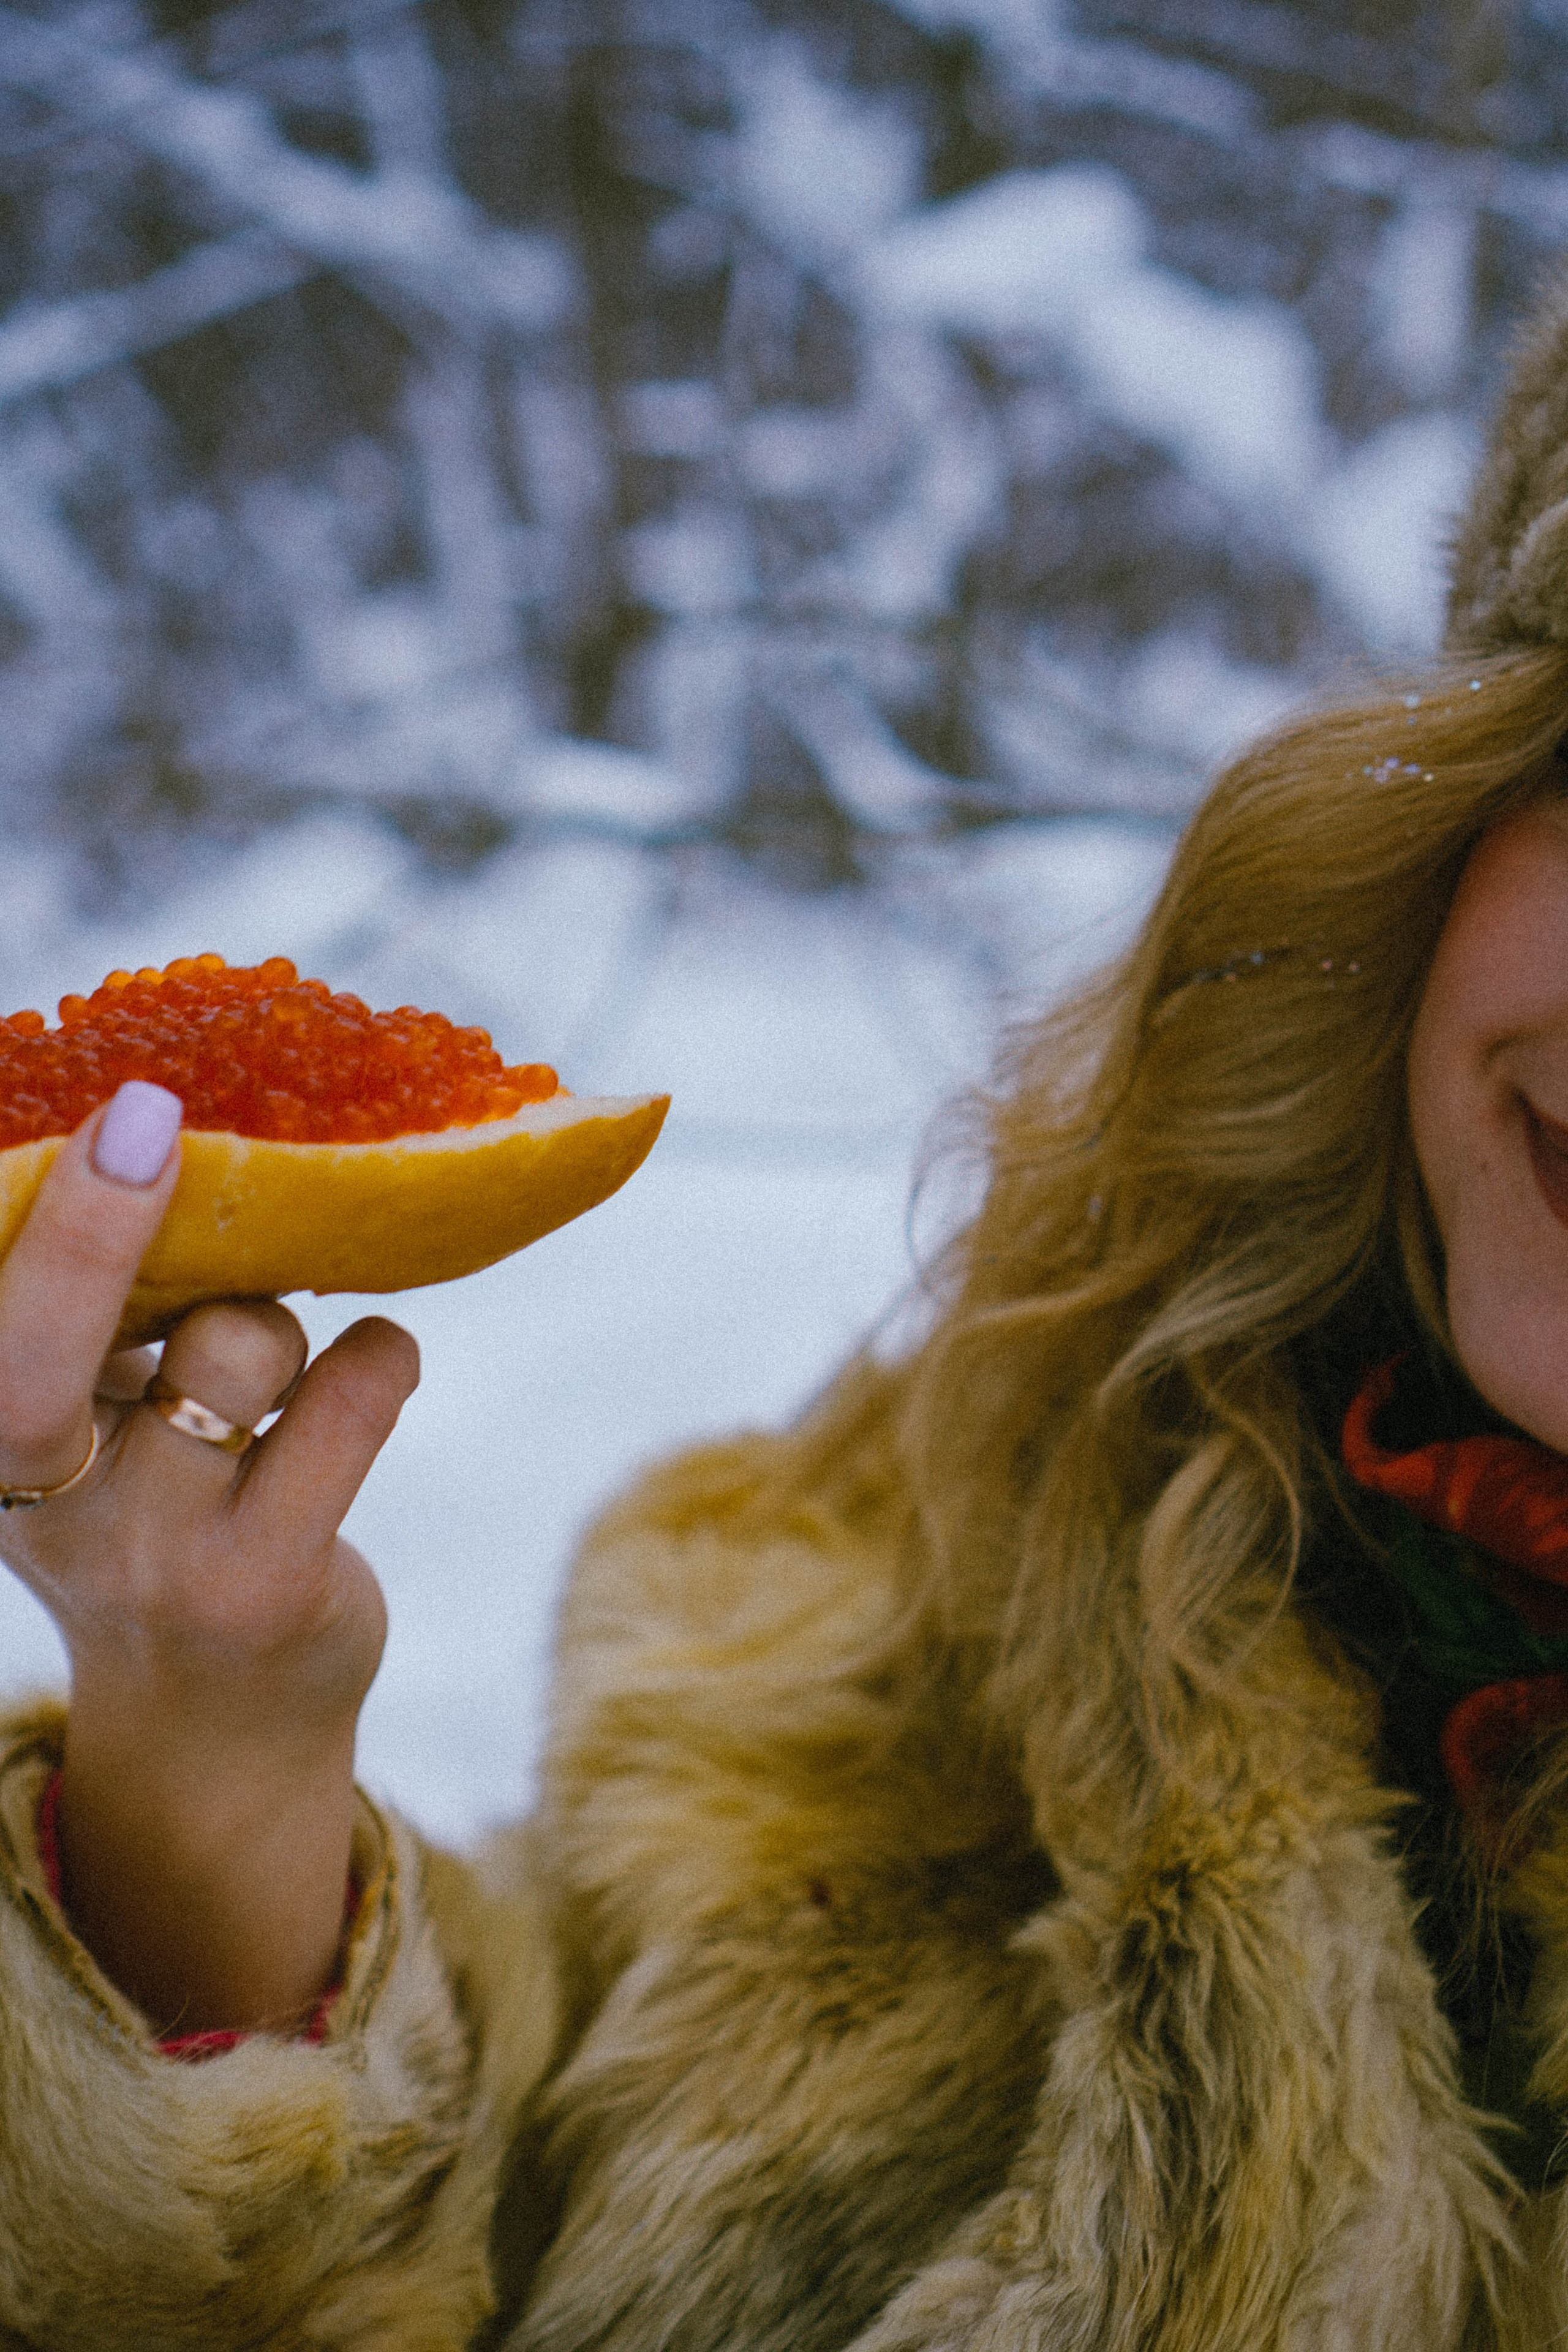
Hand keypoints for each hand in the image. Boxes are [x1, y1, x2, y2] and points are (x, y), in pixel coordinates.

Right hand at [0, 1083, 418, 2034]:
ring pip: (238, 1344)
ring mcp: (159, 1554)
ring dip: (281, 1317)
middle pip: (50, 1351)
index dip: (51, 1224)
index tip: (117, 1110)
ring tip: (284, 1359)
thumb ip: (106, 1329)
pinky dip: (380, 1356)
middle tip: (153, 1124)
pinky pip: (350, 1397)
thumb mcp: (90, 1442)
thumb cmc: (155, 1532)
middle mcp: (51, 1506)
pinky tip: (371, 1372)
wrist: (217, 1731)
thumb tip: (163, 1142)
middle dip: (101, 1228)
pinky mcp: (269, 1583)